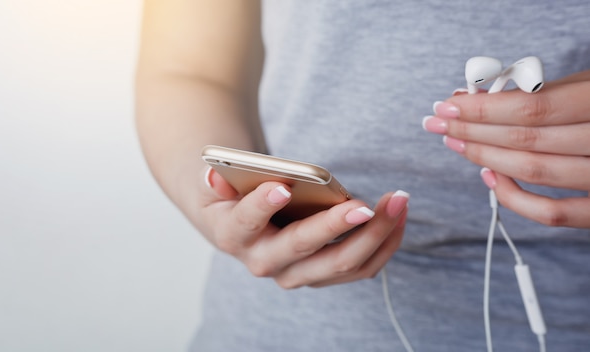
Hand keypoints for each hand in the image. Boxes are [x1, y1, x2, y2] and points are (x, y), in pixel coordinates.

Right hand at [196, 166, 408, 288]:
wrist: (238, 224)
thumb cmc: (232, 197)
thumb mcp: (216, 185)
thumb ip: (216, 180)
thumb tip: (214, 175)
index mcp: (235, 236)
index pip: (247, 222)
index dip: (262, 206)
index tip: (282, 187)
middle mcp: (265, 262)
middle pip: (305, 249)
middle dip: (338, 226)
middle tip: (367, 204)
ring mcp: (297, 273)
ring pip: (342, 264)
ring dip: (375, 235)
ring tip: (398, 202)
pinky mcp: (321, 273)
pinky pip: (360, 267)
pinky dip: (384, 243)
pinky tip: (398, 217)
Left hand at [422, 70, 589, 227]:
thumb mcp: (588, 86)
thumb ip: (538, 91)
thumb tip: (472, 95)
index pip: (533, 107)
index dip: (482, 109)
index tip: (446, 106)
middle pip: (528, 140)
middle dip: (473, 131)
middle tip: (438, 123)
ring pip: (536, 173)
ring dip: (485, 158)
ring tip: (457, 143)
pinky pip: (555, 215)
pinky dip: (516, 199)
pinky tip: (489, 178)